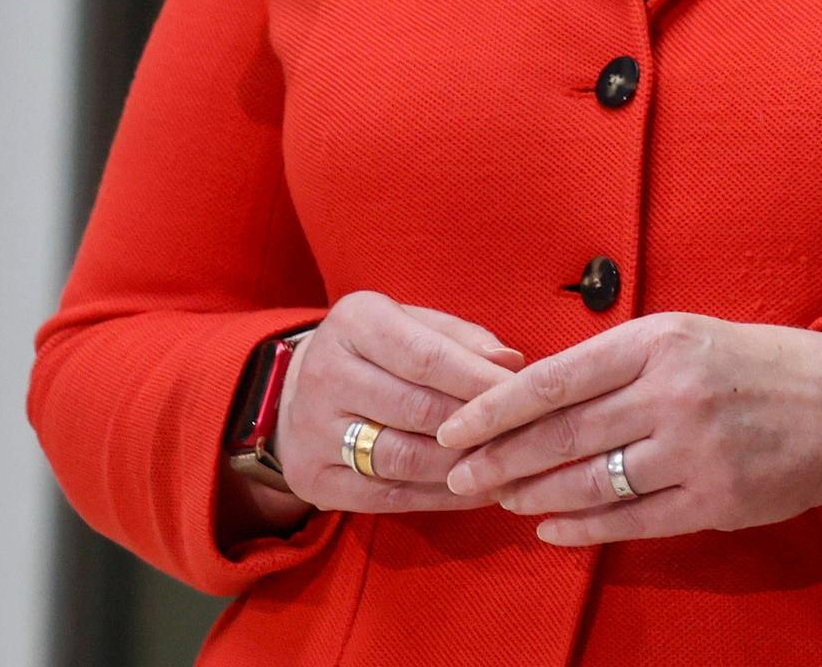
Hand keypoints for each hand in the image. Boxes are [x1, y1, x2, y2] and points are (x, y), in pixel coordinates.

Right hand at [263, 293, 526, 521]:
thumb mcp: (412, 323)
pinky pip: (386, 497)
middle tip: (526, 437)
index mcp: (353, 324)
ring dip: (462, 466)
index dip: (479, 379)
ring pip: (402, 458)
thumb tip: (511, 362)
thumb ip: (461, 339)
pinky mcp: (314, 480)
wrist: (295, 392)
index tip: (525, 394)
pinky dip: (439, 498)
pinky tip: (477, 492)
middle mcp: (325, 376)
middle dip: (478, 426)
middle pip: (417, 409)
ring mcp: (312, 433)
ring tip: (508, 467)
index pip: (426, 356)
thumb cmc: (378, 352)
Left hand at [437, 315, 821, 545]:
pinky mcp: (712, 499)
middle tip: (461, 477)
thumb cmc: (757, 365)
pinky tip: (552, 529)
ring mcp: (694, 450)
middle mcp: (674, 392)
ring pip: (588, 481)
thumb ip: (619, 362)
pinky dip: (580, 528)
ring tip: (505, 500)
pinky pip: (627, 521)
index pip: (554, 379)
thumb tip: (535, 396)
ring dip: (535, 496)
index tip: (452, 429)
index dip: (493, 409)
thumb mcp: (688, 336)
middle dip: (499, 460)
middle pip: (560, 436)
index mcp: (662, 341)